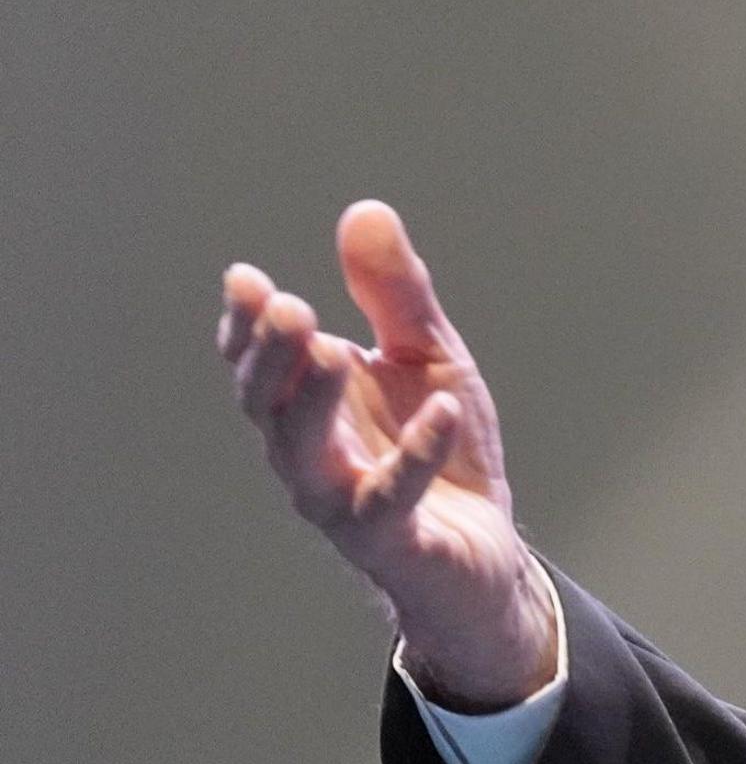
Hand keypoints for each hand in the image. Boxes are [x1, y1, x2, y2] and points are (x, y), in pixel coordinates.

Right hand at [217, 201, 558, 707]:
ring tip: (333, 349)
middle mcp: (310, 456)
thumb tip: (366, 212)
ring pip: (304, 455)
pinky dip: (416, 456)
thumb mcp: (428, 358)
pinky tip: (442, 410)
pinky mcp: (392, 540)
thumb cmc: (442, 451)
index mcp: (309, 408)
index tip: (245, 281)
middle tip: (286, 307)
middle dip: (270, 356)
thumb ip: (397, 295)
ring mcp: (343, 502)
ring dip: (314, 402)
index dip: (245, 327)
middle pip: (267, 405)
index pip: (258, 366)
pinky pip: (392, 500)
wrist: (482, 552)